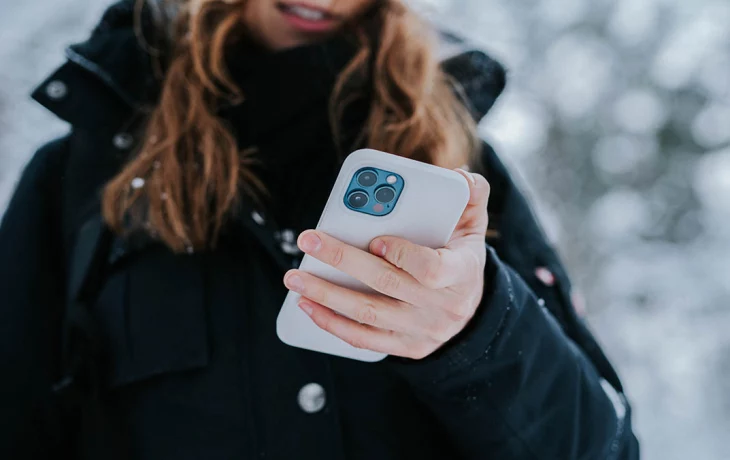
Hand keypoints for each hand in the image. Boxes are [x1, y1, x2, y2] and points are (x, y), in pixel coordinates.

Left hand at [283, 170, 490, 359]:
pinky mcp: (404, 346)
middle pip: (387, 285)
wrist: (470, 311)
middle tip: (308, 241)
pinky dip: (332, 323)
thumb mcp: (473, 226)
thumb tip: (459, 174)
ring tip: (295, 276)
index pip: (433, 269)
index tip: (375, 240)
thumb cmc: (461, 258)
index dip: (403, 255)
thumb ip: (471, 195)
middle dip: (343, 260)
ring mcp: (422, 331)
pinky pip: (363, 339)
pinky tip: (307, 304)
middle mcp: (442, 307)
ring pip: (368, 314)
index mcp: (462, 273)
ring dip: (326, 295)